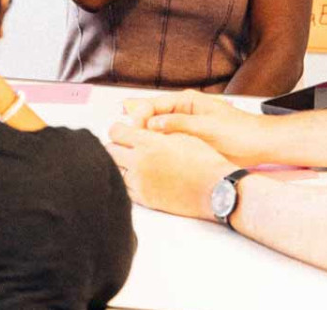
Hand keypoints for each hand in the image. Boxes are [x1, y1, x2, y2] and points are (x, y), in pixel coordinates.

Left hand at [107, 122, 240, 219]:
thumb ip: (157, 130)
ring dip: (121, 164)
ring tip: (134, 163)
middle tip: (127, 146)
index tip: (123, 131)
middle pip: (110, 150)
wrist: (215, 189)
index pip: (116, 131)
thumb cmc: (204, 160)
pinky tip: (140, 177)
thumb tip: (141, 127)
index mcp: (148, 142)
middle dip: (117, 145)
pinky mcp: (144, 198)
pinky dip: (127, 181)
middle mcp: (139, 162)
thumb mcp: (181, 134)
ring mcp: (140, 182)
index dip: (119, 129)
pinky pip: (124, 187)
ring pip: (114, 170)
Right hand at [121, 90, 271, 165]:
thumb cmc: (240, 132)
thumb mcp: (207, 127)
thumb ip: (179, 124)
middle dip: (135, 124)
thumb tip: (152, 124)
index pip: (153, 104)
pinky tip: (148, 155)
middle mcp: (183, 111)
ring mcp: (185, 126)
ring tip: (130, 147)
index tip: (132, 129)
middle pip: (150, 115)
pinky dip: (156, 146)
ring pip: (156, 129)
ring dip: (144, 136)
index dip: (138, 116)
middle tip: (122, 137)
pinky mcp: (189, 141)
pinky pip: (167, 141)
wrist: (260, 144)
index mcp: (187, 100)